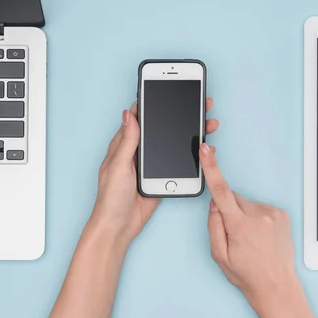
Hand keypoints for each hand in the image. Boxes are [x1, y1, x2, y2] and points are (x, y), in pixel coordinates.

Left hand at [90, 99, 219, 246]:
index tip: (167, 91)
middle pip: (161, 129)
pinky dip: (190, 156)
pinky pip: (176, 163)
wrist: (118, 227)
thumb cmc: (110, 198)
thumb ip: (127, 141)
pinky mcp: (160, 177)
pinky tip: (202, 150)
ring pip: (172, 144)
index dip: (152, 103)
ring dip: (188, 135)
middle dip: (180, 116)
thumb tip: (129, 113)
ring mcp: (150, 165)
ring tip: (207, 125)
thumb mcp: (118, 165)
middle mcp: (137, 152)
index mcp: (123, 145)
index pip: (139, 118)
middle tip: (200, 105)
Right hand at [199, 143, 295, 306]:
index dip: (211, 168)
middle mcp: (258, 216)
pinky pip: (260, 208)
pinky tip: (260, 234)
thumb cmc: (246, 274)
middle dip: (228, 209)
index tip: (206, 150)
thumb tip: (214, 204)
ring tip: (250, 237)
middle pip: (233, 198)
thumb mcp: (219, 255)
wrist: (276, 285)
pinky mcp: (282, 214)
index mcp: (239, 226)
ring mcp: (273, 214)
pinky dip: (256, 217)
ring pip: (246, 203)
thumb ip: (214, 226)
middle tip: (233, 233)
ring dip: (243, 214)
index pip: (221, 191)